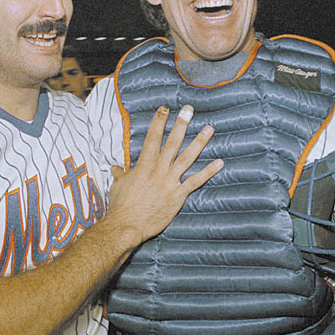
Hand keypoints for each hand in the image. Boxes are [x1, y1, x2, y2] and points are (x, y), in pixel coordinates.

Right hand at [106, 104, 222, 248]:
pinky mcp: (177, 196)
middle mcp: (158, 170)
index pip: (152, 138)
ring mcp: (169, 182)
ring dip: (199, 142)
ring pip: (187, 158)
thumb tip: (115, 168)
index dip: (159, 122)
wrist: (126, 226)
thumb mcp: (117, 186)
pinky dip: (208, 172)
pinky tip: (219, 162)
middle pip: (172, 142)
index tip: (165, 108)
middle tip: (189, 109)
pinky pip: (196, 181)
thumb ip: (120, 175)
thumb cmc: (120, 206)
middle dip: (181, 124)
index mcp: (143, 165)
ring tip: (209, 128)